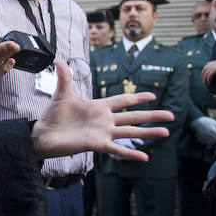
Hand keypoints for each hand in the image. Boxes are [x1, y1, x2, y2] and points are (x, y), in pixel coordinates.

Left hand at [31, 59, 172, 159]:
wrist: (43, 134)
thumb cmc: (53, 115)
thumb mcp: (61, 94)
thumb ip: (65, 77)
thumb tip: (59, 59)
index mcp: (98, 106)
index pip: (122, 100)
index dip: (137, 97)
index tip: (153, 95)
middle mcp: (104, 120)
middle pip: (133, 116)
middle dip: (152, 115)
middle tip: (171, 115)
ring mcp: (102, 132)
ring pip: (130, 132)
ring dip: (148, 132)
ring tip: (166, 132)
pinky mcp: (96, 144)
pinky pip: (116, 149)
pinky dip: (130, 153)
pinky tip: (145, 157)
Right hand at [190, 116, 215, 144]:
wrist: (197, 122)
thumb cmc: (207, 121)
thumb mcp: (215, 122)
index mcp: (212, 129)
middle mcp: (208, 134)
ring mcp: (204, 137)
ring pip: (213, 142)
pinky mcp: (201, 139)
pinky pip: (207, 143)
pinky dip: (211, 142)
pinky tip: (212, 140)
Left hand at [201, 58, 215, 85]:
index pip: (207, 64)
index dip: (205, 70)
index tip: (204, 74)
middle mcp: (214, 63)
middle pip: (205, 69)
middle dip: (203, 75)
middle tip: (204, 80)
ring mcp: (215, 66)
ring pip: (206, 72)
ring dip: (205, 78)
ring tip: (206, 83)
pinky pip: (210, 75)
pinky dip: (208, 79)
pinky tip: (209, 83)